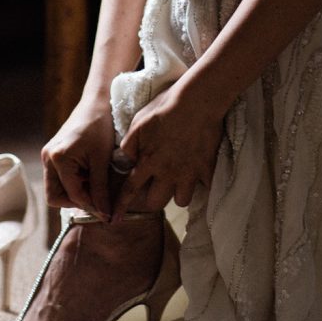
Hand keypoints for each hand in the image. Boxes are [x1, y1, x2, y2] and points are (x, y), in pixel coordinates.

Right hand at [41, 97, 116, 218]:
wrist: (96, 103)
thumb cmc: (100, 126)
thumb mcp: (103, 160)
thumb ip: (101, 189)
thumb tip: (105, 215)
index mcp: (58, 158)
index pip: (72, 195)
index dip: (91, 206)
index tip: (107, 212)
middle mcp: (48, 158)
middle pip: (55, 196)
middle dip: (76, 201)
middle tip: (97, 197)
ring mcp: (48, 156)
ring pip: (56, 188)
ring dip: (75, 192)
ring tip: (94, 182)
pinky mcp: (53, 154)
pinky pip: (58, 177)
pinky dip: (73, 181)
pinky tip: (89, 173)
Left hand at [112, 76, 224, 219]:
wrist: (198, 101)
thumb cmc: (166, 107)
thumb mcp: (139, 122)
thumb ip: (129, 145)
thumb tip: (123, 161)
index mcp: (148, 162)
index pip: (130, 190)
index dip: (121, 206)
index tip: (114, 219)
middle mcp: (167, 173)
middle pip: (156, 203)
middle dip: (153, 197)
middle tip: (156, 184)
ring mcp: (189, 174)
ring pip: (181, 200)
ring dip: (177, 192)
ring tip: (178, 178)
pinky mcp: (207, 170)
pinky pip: (204, 188)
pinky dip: (201, 184)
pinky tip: (198, 172)